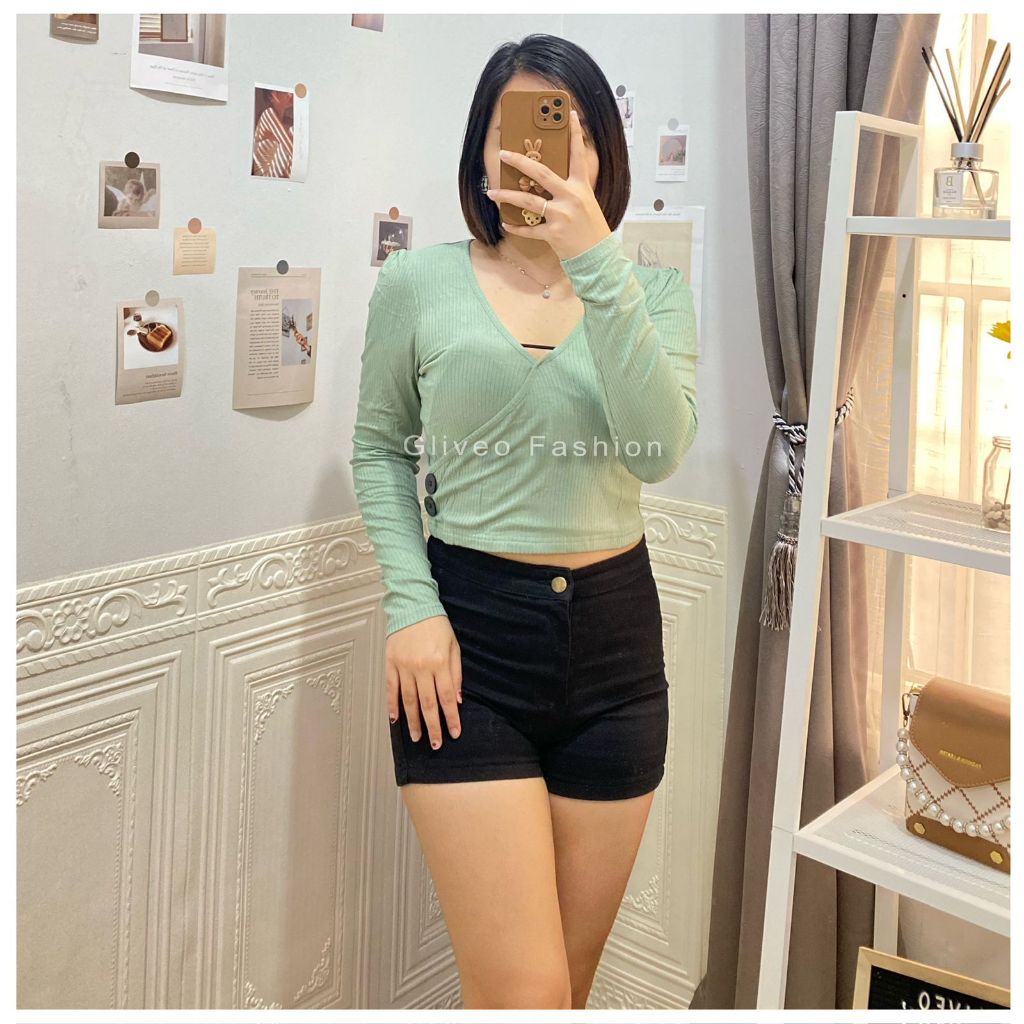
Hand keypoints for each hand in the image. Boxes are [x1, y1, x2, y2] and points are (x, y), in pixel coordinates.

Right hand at [386, 614, 462, 747]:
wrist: (413, 606)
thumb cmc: (437, 625)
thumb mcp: (454, 647)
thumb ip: (456, 674)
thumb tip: (457, 699)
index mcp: (440, 663)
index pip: (447, 697)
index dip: (451, 718)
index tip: (454, 732)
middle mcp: (422, 667)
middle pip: (428, 704)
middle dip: (433, 726)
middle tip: (435, 744)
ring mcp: (404, 666)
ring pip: (408, 700)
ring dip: (413, 721)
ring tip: (417, 737)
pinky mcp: (391, 663)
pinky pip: (391, 688)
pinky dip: (393, 705)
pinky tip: (395, 719)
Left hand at [486, 107, 611, 260]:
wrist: (598, 257)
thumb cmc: (592, 230)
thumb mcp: (587, 204)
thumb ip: (570, 191)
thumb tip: (549, 181)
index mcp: (581, 187)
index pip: (578, 156)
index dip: (575, 134)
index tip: (571, 115)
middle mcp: (571, 198)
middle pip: (541, 173)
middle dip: (519, 162)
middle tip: (504, 154)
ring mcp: (561, 216)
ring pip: (528, 201)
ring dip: (507, 196)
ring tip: (492, 192)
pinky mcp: (553, 234)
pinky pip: (529, 229)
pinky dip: (516, 227)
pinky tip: (506, 223)